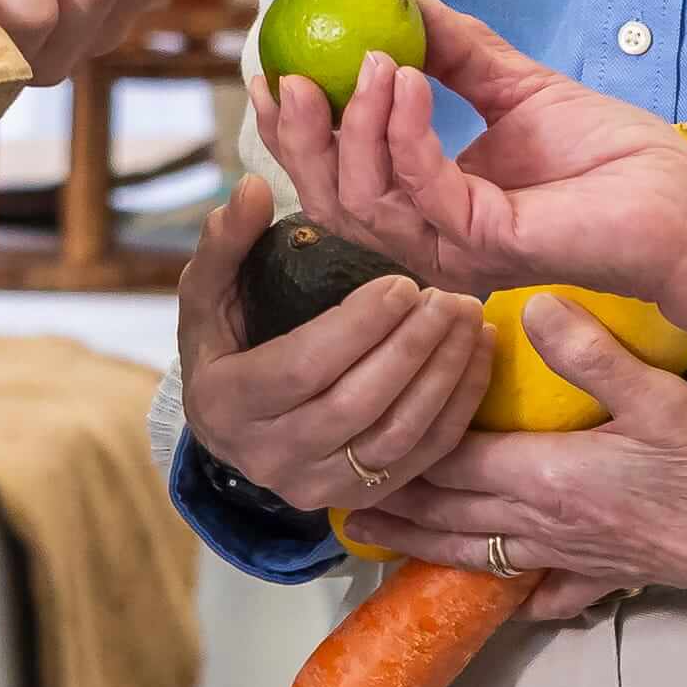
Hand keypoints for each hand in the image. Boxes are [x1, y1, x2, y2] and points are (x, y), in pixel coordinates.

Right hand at [175, 166, 488, 514]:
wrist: (233, 430)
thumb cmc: (224, 347)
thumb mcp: (209, 294)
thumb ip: (226, 242)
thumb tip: (252, 189)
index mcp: (228, 403)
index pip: (300, 369)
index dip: (356, 327)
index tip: (400, 283)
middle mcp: (271, 457)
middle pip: (355, 406)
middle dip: (410, 349)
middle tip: (448, 297)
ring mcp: (319, 487)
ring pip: (396, 437)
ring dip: (444, 375)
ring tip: (470, 317)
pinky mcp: (362, 498)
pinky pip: (423, 458)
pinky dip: (459, 405)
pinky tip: (477, 353)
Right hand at [260, 0, 686, 320]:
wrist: (679, 199)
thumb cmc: (610, 156)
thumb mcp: (513, 84)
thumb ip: (453, 48)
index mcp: (427, 207)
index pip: (337, 178)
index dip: (294, 131)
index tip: (270, 68)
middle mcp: (430, 237)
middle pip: (330, 200)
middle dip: (298, 138)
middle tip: (288, 72)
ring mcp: (456, 249)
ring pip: (363, 201)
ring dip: (354, 125)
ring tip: (368, 59)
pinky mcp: (489, 244)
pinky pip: (423, 190)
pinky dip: (404, 132)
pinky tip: (405, 78)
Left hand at [344, 302, 686, 609]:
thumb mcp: (662, 397)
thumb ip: (592, 354)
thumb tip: (529, 304)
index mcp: (549, 477)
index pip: (453, 463)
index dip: (402, 451)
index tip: (355, 439)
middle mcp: (549, 524)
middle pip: (452, 516)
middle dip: (394, 506)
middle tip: (335, 501)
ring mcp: (578, 557)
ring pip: (483, 554)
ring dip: (427, 548)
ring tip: (378, 547)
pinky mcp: (612, 575)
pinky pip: (551, 590)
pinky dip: (521, 594)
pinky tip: (512, 598)